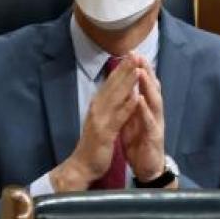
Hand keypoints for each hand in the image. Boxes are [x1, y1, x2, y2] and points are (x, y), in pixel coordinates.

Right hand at [50, 56, 140, 191]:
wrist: (82, 165)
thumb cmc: (94, 144)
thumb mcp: (101, 121)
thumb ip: (108, 106)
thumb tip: (118, 92)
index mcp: (97, 105)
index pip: (110, 83)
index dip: (121, 68)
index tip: (131, 54)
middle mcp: (96, 109)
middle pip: (112, 85)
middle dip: (124, 69)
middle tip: (135, 53)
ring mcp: (99, 120)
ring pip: (115, 98)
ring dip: (126, 83)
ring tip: (137, 69)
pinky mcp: (104, 133)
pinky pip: (117, 118)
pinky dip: (126, 107)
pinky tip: (135, 97)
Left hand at [120, 54, 168, 182]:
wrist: (148, 168)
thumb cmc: (140, 144)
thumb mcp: (134, 121)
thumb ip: (132, 105)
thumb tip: (127, 88)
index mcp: (146, 109)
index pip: (144, 86)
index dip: (140, 70)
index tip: (132, 54)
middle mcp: (154, 113)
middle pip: (152, 89)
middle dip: (146, 72)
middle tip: (139, 55)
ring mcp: (156, 124)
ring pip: (154, 102)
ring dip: (147, 86)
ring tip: (141, 71)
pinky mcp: (154, 137)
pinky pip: (149, 122)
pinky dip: (145, 110)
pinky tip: (141, 99)